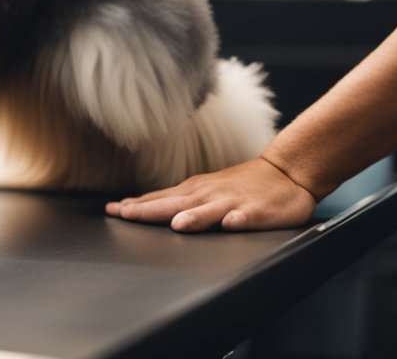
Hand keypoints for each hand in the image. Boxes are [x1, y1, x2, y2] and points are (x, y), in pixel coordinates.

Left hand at [104, 158, 317, 231]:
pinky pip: (247, 216)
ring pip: (210, 211)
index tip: (111, 211)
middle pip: (175, 204)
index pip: (158, 199)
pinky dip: (238, 219)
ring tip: (178, 225)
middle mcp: (208, 195)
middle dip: (150, 210)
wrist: (285, 171)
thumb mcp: (204, 190)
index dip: (135, 206)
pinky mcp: (257, 212)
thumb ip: (176, 200)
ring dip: (194, 217)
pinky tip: (231, 225)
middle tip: (125, 215)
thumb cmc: (241, 185)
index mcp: (194, 192)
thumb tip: (139, 206)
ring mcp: (233, 203)